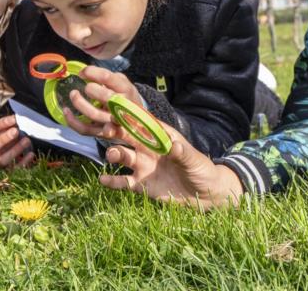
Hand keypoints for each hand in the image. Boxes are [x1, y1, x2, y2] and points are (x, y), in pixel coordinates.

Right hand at [0, 114, 34, 168]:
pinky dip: (23, 162)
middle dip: (4, 139)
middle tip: (16, 131)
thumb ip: (6, 127)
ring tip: (27, 140)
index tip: (14, 119)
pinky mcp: (4, 172)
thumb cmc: (0, 142)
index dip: (2, 124)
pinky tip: (31, 154)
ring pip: (3, 159)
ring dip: (15, 150)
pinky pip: (13, 170)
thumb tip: (17, 120)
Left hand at [61, 65, 142, 137]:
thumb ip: (107, 76)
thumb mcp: (121, 82)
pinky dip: (73, 121)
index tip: (83, 73)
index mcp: (126, 89)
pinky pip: (86, 129)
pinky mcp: (103, 134)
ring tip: (73, 94)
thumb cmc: (124, 97)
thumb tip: (85, 73)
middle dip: (91, 89)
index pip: (107, 77)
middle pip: (105, 97)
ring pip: (94, 114)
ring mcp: (113, 122)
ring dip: (80, 103)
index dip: (91, 72)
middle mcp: (122, 106)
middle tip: (85, 87)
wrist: (137, 121)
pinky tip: (67, 111)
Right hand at [98, 122, 242, 209]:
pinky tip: (102, 180)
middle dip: (116, 132)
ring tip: (110, 156)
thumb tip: (174, 146)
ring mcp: (144, 166)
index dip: (130, 117)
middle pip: (128, 137)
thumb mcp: (194, 160)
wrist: (205, 195)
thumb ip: (183, 153)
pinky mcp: (142, 185)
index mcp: (161, 137)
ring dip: (114, 154)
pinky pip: (124, 181)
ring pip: (124, 157)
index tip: (116, 111)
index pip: (143, 123)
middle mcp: (149, 149)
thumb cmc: (202, 170)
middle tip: (106, 131)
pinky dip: (113, 181)